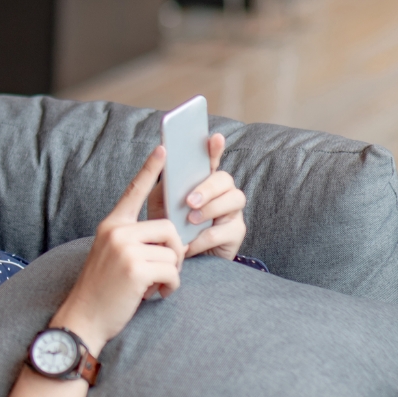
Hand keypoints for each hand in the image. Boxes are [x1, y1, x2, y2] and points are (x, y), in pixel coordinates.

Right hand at [51, 145, 183, 353]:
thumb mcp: (113, 255)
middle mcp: (116, 232)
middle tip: (164, 271)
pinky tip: (157, 294)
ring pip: (174, 252)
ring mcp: (124, 249)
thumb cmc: (103, 290)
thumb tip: (169, 235)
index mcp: (111, 225)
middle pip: (169, 228)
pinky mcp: (135, 269)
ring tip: (156, 286)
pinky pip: (173, 272)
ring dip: (173, 274)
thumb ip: (133, 239)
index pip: (134, 191)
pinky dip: (172, 287)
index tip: (164, 149)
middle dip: (175, 252)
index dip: (151, 170)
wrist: (84, 318)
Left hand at [144, 133, 247, 260]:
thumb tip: (165, 163)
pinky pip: (226, 230)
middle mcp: (222, 193)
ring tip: (190, 220)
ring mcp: (231, 212)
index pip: (211, 160)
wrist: (175, 258)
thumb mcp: (162, 202)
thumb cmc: (169, 226)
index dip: (214, 149)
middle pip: (225, 179)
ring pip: (234, 199)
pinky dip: (205, 237)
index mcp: (202, 181)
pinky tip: (190, 243)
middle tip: (190, 201)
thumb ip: (165, 184)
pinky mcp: (235, 233)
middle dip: (208, 188)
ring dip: (211, 209)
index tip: (214, 137)